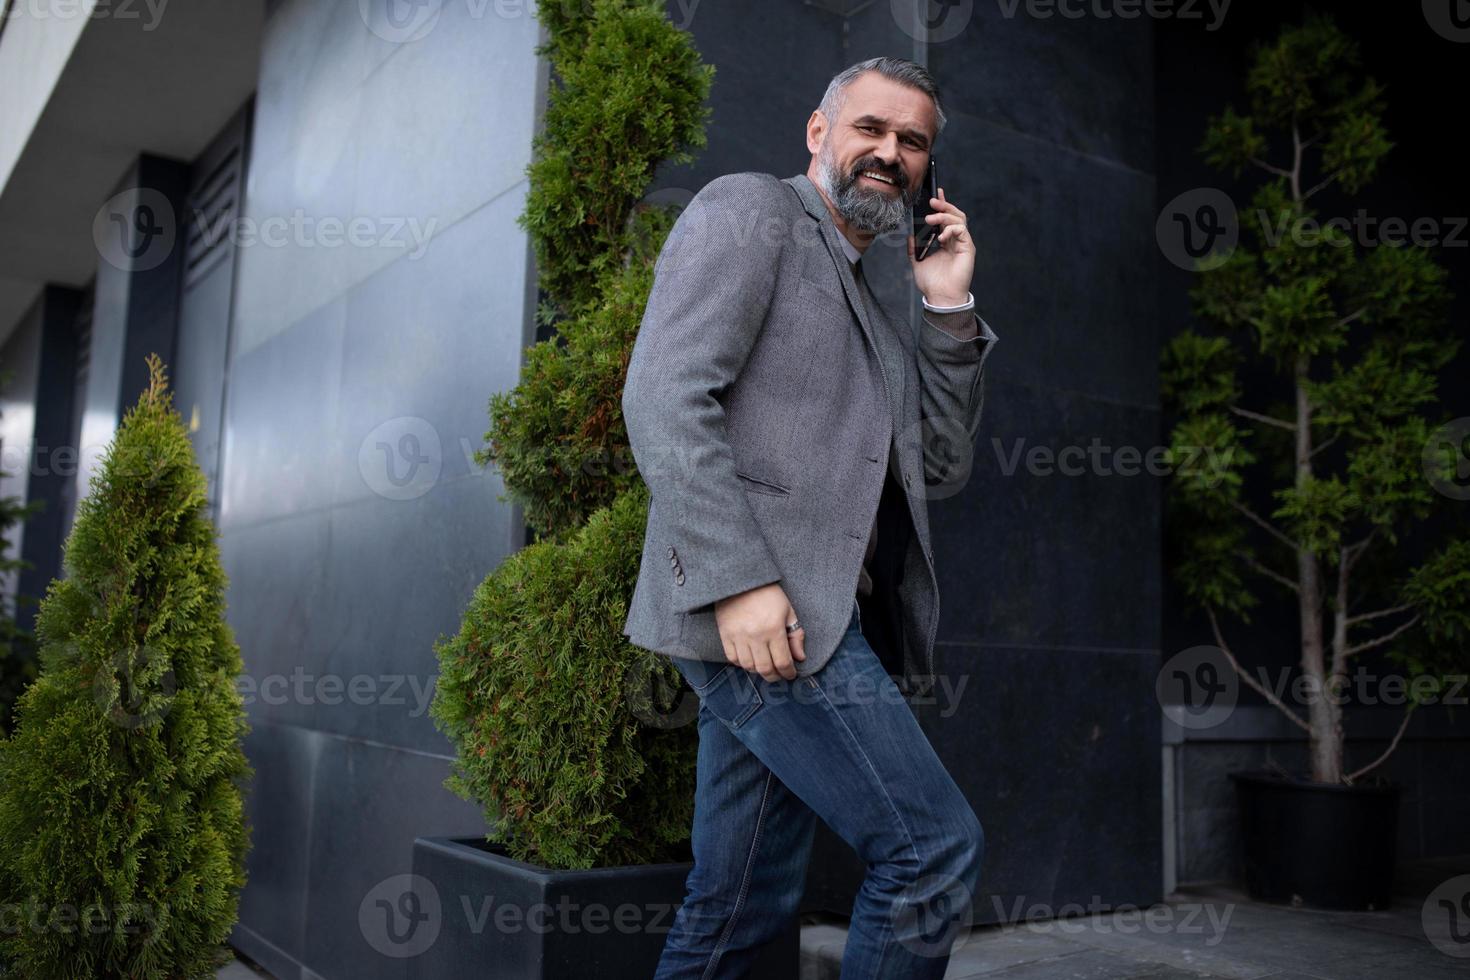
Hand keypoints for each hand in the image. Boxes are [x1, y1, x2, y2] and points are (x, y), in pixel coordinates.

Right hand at [714, 582, 805, 681]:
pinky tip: (750, 660)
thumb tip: (800, 657)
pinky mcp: (725, 635)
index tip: (791, 674)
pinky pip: (733, 659)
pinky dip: (742, 664)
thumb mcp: (788, 611)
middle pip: (765, 669)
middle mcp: (756, 636)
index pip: (783, 662)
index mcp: (774, 629)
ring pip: (749, 666)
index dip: (788, 673)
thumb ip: (796, 635)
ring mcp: (738, 637)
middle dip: (775, 676)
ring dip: (758, 671)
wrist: (740, 579)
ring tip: (765, 667)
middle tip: (779, 675)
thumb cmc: (768, 594)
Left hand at [908, 186, 974, 306]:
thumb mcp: (917, 262)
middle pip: (954, 215)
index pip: (945, 218)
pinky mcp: (968, 249)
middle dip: (944, 205)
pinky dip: (951, 229)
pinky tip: (941, 237)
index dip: (942, 204)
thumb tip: (909, 236)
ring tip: (930, 219)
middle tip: (932, 200)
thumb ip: (913, 249)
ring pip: (959, 219)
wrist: (941, 297)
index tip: (934, 193)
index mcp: (946, 242)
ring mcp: (963, 243)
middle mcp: (956, 240)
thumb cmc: (932, 283)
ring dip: (944, 216)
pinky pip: (962, 231)